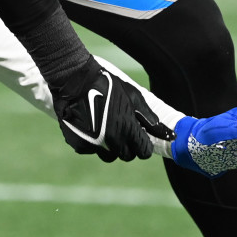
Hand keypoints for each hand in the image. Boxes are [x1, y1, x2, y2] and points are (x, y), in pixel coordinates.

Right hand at [52, 55, 173, 162]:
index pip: (144, 152)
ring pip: (109, 155)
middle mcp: (112, 140)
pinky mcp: (79, 144)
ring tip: (105, 129)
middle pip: (127, 156)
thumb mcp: (132, 96)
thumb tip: (162, 131)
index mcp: (127, 129)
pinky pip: (91, 150)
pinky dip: (93, 142)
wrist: (74, 81)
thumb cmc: (106, 85)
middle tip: (122, 131)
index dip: (143, 145)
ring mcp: (94, 144)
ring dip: (110, 147)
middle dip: (128, 146)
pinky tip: (90, 126)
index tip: (140, 137)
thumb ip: (148, 116)